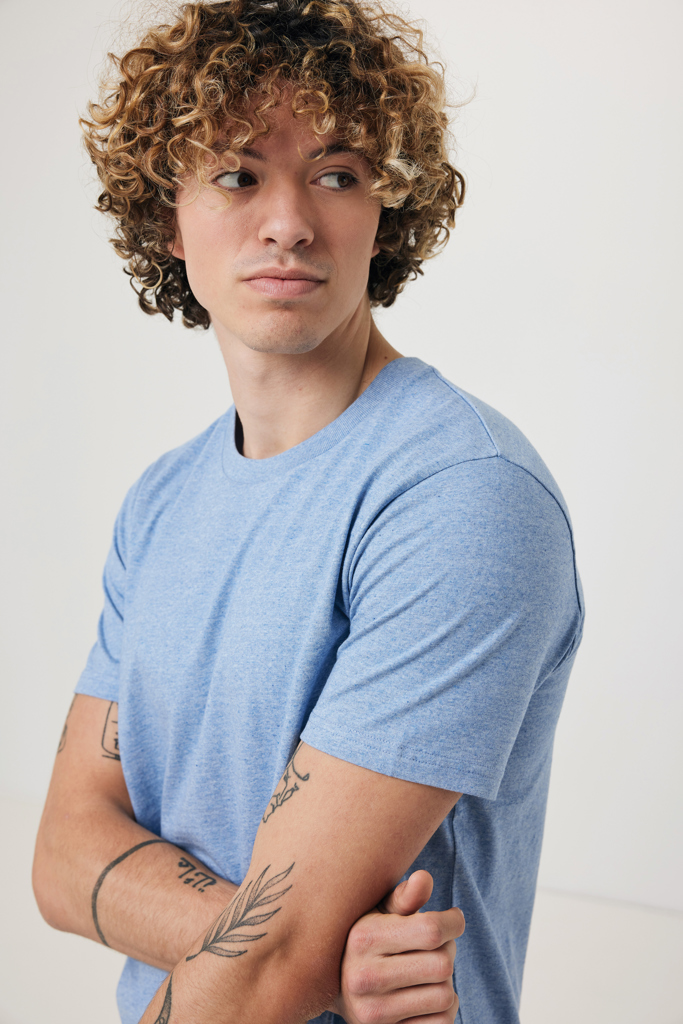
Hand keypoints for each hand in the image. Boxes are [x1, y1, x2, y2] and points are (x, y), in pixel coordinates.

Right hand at [332, 870, 464, 1023]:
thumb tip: (424, 878)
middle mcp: (365, 977)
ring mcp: (375, 1012)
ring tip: (429, 971)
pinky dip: (444, 1009)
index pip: (430, 929)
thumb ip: (403, 897)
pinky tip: (427, 995)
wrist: (336, 988)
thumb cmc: (368, 939)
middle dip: (449, 950)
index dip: (453, 922)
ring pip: (445, 995)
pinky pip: (441, 1023)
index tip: (454, 919)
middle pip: (442, 964)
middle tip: (438, 946)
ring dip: (447, 982)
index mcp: (363, 938)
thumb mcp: (378, 912)